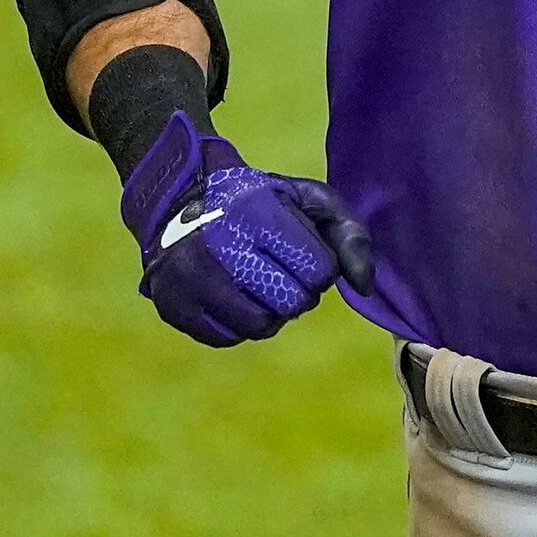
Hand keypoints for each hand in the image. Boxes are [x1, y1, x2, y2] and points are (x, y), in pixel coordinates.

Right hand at [119, 112, 374, 345]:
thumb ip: (350, 233)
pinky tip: (236, 297)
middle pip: (292, 303)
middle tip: (287, 274)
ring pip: (261, 326)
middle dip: (301, 293)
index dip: (323, 268)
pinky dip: (241, 324)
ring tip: (264, 286)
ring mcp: (189, 278)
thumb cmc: (259, 201)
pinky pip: (227, 337)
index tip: (308, 255)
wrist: (178, 200)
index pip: (318, 270)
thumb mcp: (308, 198)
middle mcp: (218, 246)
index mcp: (256, 213)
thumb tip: (364, 286)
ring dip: (274, 312)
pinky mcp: (171, 305)